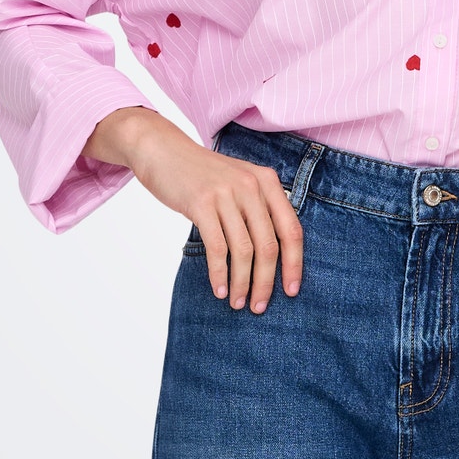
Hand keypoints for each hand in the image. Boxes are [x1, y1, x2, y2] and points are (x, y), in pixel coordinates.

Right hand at [82, 108, 303, 313]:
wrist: (164, 151)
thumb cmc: (204, 175)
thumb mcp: (239, 182)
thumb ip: (259, 209)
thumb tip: (274, 258)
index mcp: (267, 182)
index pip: (291, 230)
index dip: (294, 264)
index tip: (291, 291)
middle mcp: (251, 186)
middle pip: (268, 246)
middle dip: (266, 282)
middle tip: (259, 306)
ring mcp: (226, 193)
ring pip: (244, 251)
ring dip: (241, 283)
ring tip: (236, 302)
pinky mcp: (201, 203)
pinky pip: (217, 248)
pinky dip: (219, 274)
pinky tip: (218, 289)